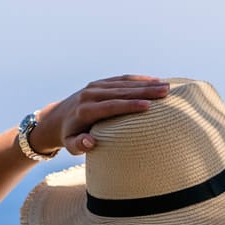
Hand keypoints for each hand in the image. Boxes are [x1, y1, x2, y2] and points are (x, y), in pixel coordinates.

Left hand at [31, 76, 169, 158]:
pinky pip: (121, 79)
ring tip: (166, 86)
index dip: (129, 106)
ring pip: (124, 83)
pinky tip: (155, 80)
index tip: (148, 106)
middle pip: (121, 92)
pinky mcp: (100, 83)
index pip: (110, 106)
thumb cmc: (70, 136)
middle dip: (144, 91)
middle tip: (165, 92)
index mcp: (85, 110)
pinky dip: (138, 79)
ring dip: (146, 84)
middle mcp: (90, 94)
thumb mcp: (70, 145)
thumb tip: (90, 142)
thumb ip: (78, 145)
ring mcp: (95, 86)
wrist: (58, 118)